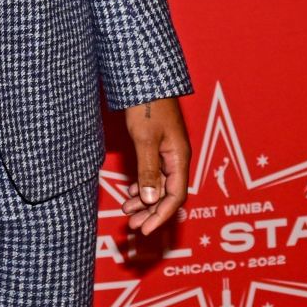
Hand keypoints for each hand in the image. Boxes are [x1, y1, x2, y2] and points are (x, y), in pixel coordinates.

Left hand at [121, 97, 189, 234]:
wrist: (144, 77)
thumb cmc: (146, 104)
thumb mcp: (145, 138)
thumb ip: (148, 169)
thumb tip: (150, 199)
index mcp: (179, 157)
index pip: (175, 196)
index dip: (161, 215)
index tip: (145, 229)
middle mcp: (176, 157)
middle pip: (168, 193)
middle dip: (151, 212)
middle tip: (132, 225)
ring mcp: (167, 151)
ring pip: (159, 184)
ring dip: (145, 200)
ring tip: (127, 211)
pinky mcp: (157, 145)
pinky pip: (154, 172)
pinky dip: (143, 184)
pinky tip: (132, 191)